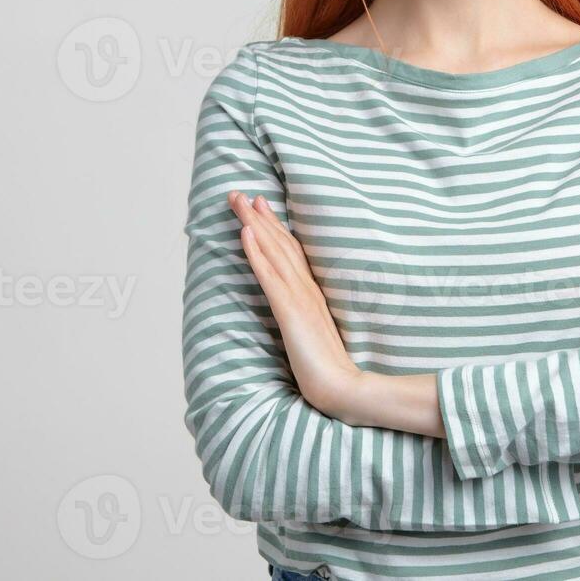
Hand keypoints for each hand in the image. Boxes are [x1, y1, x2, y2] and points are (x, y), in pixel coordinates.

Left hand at [227, 190, 363, 415]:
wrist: (341, 388)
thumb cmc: (328, 371)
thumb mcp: (314, 337)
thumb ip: (307, 320)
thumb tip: (296, 313)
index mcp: (311, 294)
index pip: (290, 252)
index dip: (274, 227)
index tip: (260, 205)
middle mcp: (306, 288)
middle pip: (280, 243)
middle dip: (258, 216)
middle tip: (240, 192)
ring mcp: (299, 297)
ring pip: (273, 251)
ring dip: (253, 223)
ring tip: (238, 201)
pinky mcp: (290, 310)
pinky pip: (269, 275)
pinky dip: (256, 251)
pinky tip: (245, 232)